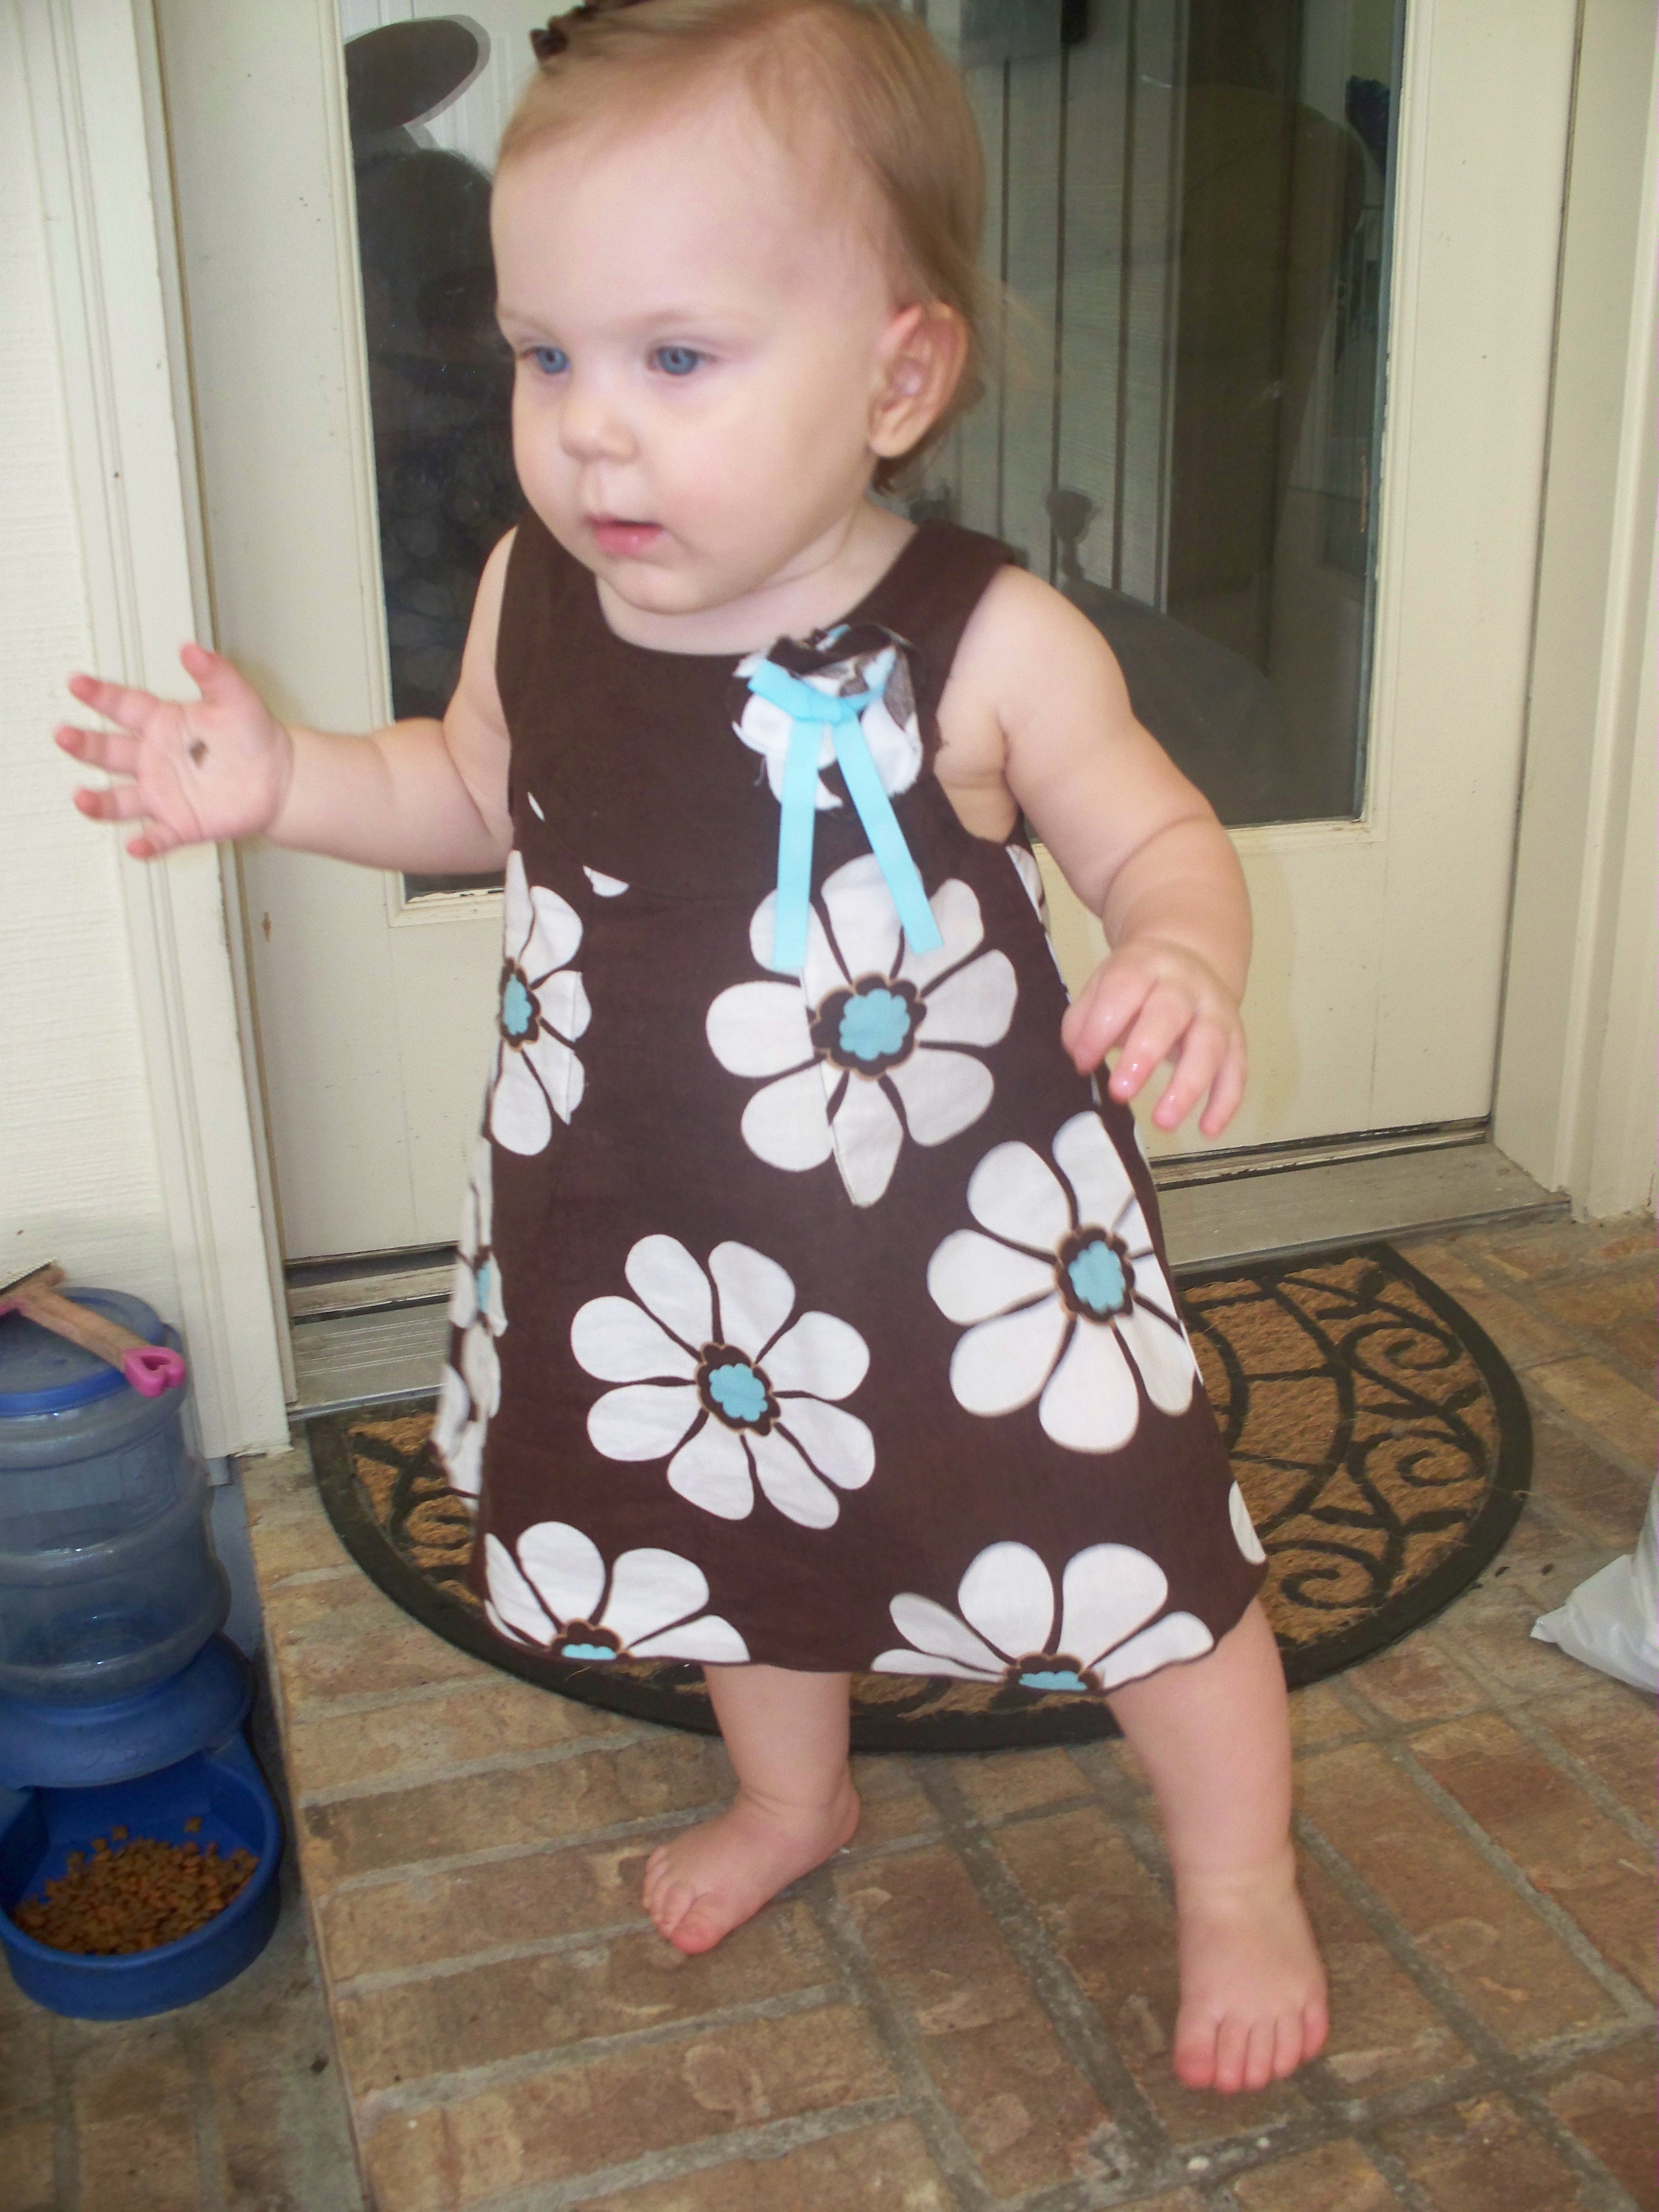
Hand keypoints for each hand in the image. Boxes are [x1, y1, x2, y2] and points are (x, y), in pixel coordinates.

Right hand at [56, 643, 291, 859]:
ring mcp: (162, 794)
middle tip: (64, 735)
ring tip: (82, 799)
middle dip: (86, 745)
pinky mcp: (181, 824)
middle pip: (110, 753)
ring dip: (100, 802)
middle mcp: (152, 759)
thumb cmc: (252, 734)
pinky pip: (159, 837)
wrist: (278, 778)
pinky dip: (148, 844)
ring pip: (122, 799)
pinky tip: (136, 846)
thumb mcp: (236, 698)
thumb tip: (191, 648)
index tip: (77, 683)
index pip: (124, 707)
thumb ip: (214, 674)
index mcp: (161, 724)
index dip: (100, 695)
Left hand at [1060, 936, 1245, 1137]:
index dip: (1101, 1028)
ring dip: (1187, 1086)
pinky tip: (1207, 1131)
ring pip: (1209, 1045)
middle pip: (1169, 1015)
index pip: (1122, 991)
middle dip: (1144, 1055)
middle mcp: (1185, 984)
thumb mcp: (1106, 986)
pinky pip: (1236, 1070)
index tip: (1084, 1063)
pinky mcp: (1236, 1037)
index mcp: (1145, 966)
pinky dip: (1225, 1102)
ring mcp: (1215, 1011)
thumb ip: (1085, 1018)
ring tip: (1163, 1122)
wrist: (1195, 958)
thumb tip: (1080, 1057)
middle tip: (1120, 1093)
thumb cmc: (1139, 985)